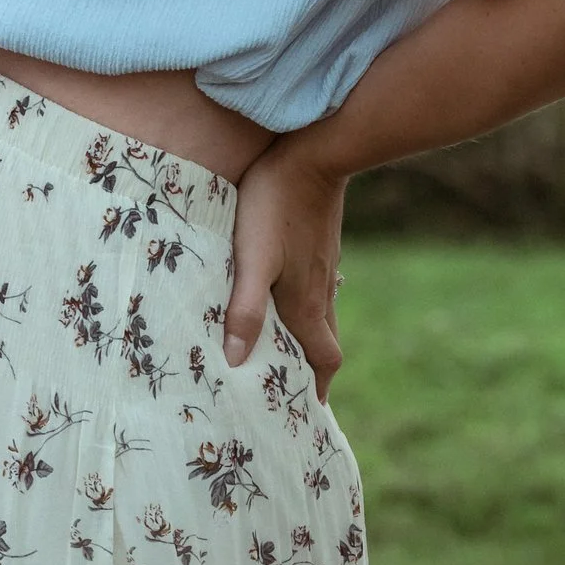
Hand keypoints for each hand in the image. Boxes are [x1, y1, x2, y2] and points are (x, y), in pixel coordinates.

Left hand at [224, 139, 347, 397]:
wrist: (315, 153)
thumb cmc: (276, 207)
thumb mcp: (253, 261)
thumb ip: (245, 311)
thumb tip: (237, 362)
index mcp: (307, 304)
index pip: (324, 360)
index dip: (317, 389)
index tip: (308, 411)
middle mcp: (322, 291)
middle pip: (327, 342)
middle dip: (313, 370)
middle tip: (294, 389)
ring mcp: (325, 266)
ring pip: (323, 314)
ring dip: (310, 337)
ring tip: (290, 349)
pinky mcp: (320, 244)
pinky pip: (319, 287)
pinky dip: (309, 303)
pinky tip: (294, 292)